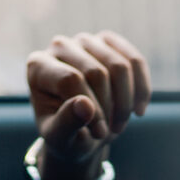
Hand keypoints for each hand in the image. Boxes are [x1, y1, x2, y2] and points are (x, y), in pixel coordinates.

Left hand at [26, 31, 150, 179]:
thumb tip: (85, 106)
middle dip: (109, 108)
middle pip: (97, 73)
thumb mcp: (60, 138)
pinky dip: (142, 89)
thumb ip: (66, 124)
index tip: (99, 133)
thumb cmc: (65, 134)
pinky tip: (138, 111)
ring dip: (126, 102)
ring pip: (119, 67)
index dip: (91, 109)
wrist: (81, 130)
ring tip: (119, 125)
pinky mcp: (109, 41)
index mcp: (38, 66)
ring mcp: (85, 40)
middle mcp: (59, 46)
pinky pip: (135, 61)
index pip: (71, 80)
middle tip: (110, 133)